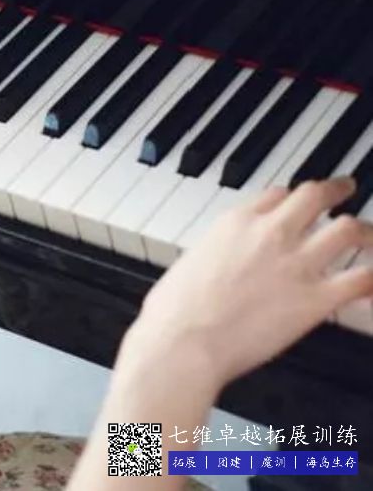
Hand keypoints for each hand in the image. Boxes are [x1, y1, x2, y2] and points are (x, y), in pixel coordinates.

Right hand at [125, 178, 372, 389]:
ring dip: (364, 231)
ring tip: (369, 237)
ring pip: (349, 229)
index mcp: (235, 221)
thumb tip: (222, 261)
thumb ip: (218, 252)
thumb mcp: (191, 260)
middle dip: (335, 190)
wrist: (183, 340)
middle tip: (346, 189)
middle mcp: (270, 233)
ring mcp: (296, 263)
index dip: (291, 197)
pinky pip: (362, 279)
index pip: (276, 194)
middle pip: (315, 196)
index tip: (298, 201)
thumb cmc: (175, 308)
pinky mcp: (315, 299)